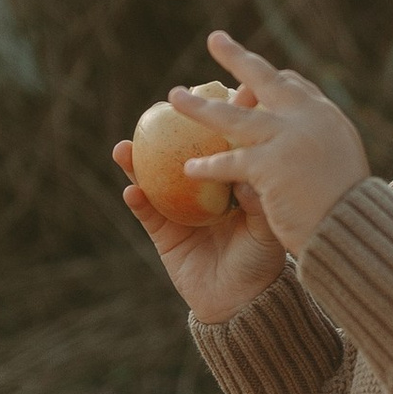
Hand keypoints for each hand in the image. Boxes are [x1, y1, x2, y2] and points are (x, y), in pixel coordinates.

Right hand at [112, 97, 288, 323]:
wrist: (245, 303)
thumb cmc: (263, 260)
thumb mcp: (268, 227)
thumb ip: (259, 200)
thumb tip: (248, 171)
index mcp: (231, 180)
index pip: (220, 142)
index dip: (219, 117)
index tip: (218, 91)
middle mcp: (202, 188)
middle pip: (180, 151)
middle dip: (167, 129)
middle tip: (159, 107)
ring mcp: (179, 209)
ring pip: (153, 178)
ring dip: (136, 162)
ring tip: (124, 147)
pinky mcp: (164, 234)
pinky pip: (146, 214)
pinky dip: (137, 201)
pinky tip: (131, 191)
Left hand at [177, 32, 368, 256]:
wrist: (357, 232)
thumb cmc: (353, 212)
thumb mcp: (342, 168)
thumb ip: (320, 151)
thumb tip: (307, 148)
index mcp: (326, 117)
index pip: (294, 87)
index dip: (273, 80)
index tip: (253, 77)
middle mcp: (309, 118)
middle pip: (265, 80)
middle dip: (237, 57)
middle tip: (215, 39)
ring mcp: (289, 138)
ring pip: (234, 116)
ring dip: (201, 106)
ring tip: (174, 96)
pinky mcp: (273, 165)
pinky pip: (231, 163)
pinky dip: (209, 167)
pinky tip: (189, 169)